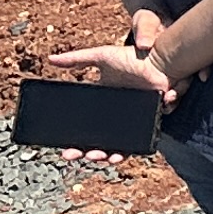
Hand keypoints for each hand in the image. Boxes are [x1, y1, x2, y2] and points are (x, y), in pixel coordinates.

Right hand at [40, 38, 176, 159]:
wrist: (162, 60)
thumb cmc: (132, 58)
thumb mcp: (101, 57)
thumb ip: (76, 59)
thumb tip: (50, 59)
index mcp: (104, 105)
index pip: (86, 129)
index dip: (75, 143)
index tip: (65, 151)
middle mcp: (118, 117)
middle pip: (101, 142)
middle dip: (88, 153)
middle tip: (78, 155)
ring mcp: (135, 121)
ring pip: (120, 147)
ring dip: (109, 156)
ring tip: (101, 157)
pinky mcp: (150, 122)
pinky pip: (141, 141)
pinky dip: (133, 149)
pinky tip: (121, 152)